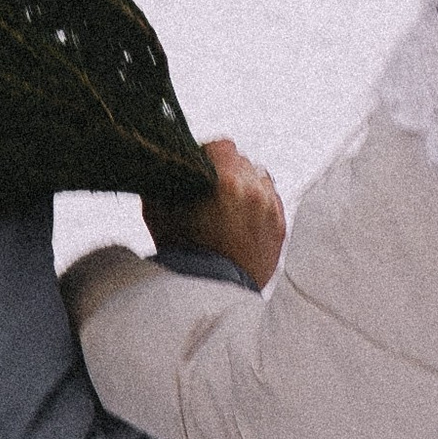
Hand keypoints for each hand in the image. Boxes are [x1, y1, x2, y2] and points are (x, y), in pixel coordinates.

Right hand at [143, 136, 285, 290]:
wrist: (207, 293)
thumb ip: (164, 176)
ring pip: (259, 180)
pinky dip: (258, 206)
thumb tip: (167, 159)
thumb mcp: (157, 208)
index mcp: (225, 180)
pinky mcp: (281, 227)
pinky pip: (271, 201)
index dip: (206, 155)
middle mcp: (253, 190)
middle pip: (242, 162)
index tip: (199, 168)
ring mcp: (271, 209)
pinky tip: (240, 221)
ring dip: (245, 187)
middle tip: (210, 193)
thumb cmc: (181, 253)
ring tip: (227, 209)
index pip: (221, 145)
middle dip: (226, 173)